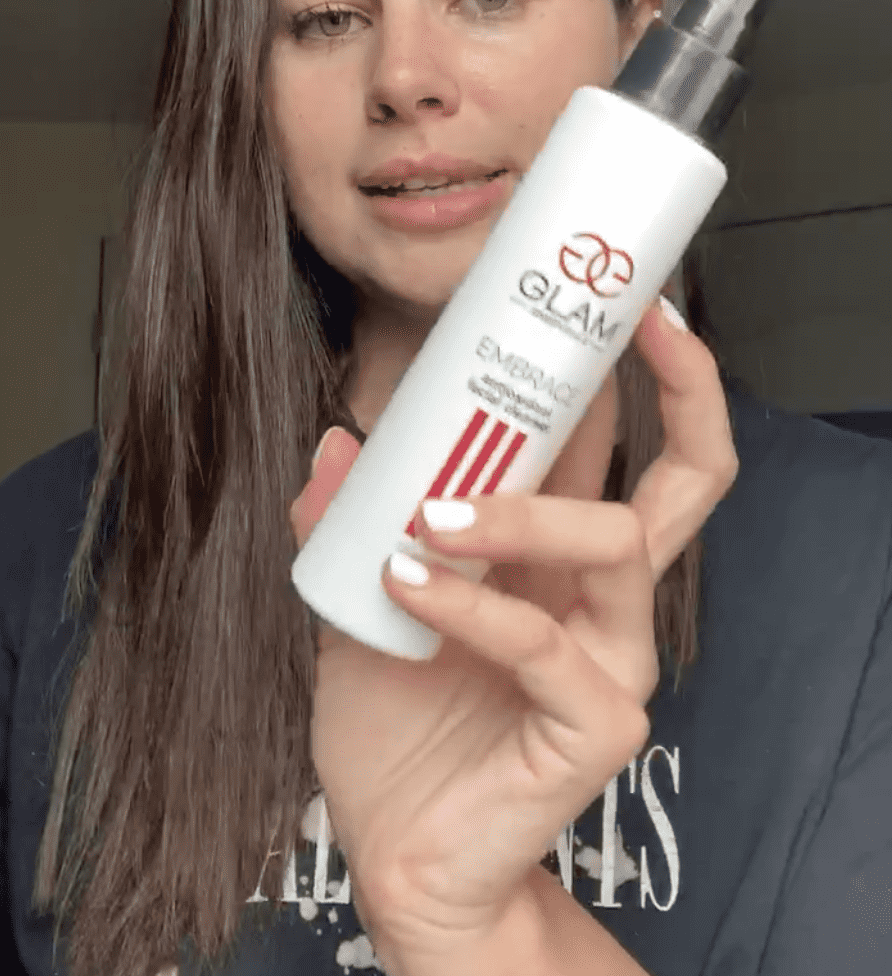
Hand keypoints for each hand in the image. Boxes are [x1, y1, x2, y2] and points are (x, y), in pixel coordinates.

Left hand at [289, 302, 736, 970]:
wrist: (399, 854)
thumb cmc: (398, 727)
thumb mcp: (357, 605)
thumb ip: (348, 527)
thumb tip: (334, 442)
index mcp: (562, 559)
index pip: (623, 451)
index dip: (636, 374)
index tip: (619, 303)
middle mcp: (606, 597)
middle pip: (689, 482)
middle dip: (686, 392)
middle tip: (642, 325)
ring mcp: (614, 658)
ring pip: (617, 546)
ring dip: (522, 510)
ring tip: (431, 511)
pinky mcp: (598, 723)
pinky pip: (545, 643)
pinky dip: (472, 605)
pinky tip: (407, 585)